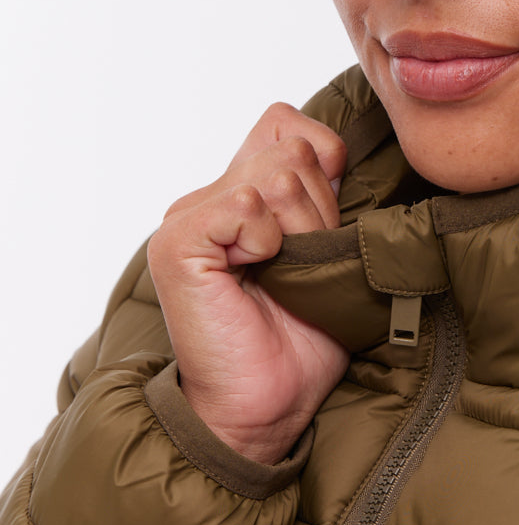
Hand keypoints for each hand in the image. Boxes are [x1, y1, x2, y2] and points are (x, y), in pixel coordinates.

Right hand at [147, 103, 348, 463]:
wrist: (267, 403)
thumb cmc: (302, 337)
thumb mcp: (329, 249)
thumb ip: (322, 194)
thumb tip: (336, 152)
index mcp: (243, 192)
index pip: (285, 121)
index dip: (322, 161)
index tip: (323, 226)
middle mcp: (211, 197)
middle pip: (294, 151)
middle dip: (321, 211)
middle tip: (303, 265)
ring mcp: (189, 217)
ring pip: (278, 177)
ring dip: (302, 232)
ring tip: (283, 275)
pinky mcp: (177, 244)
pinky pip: (245, 207)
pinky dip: (266, 244)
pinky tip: (255, 275)